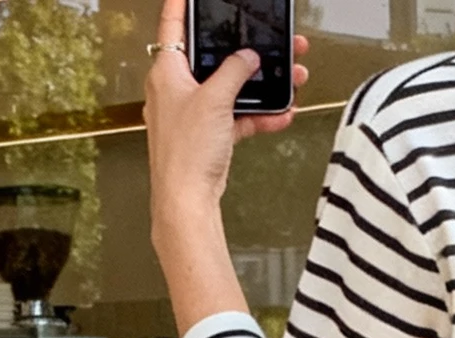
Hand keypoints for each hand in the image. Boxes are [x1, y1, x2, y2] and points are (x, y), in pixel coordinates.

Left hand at [145, 0, 308, 218]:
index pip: (173, 24)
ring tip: (288, 78)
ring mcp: (193, 114)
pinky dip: (257, 115)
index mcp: (166, 71)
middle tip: (268, 41)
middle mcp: (176, 89)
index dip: (183, 4)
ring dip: (259, 86)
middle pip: (213, 59)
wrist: (187, 202)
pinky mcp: (208, 136)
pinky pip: (236, 117)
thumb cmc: (185, 154)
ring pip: (230, 89)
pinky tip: (279, 114)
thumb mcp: (214, 99)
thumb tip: (248, 58)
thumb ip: (234, 72)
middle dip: (245, 52)